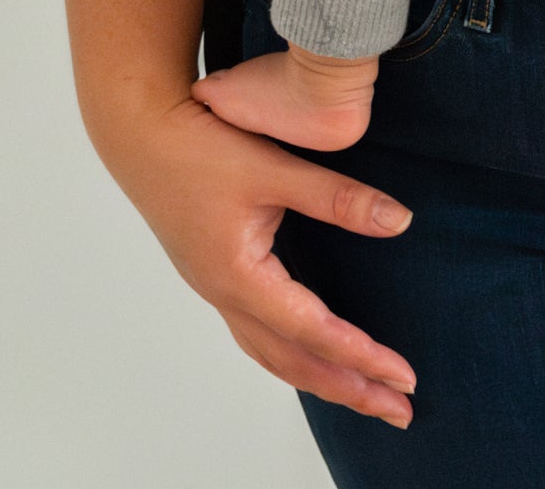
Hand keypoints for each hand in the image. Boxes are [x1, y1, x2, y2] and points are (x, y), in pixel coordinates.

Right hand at [102, 92, 418, 427]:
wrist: (141, 132)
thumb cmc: (202, 146)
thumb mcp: (274, 168)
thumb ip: (337, 197)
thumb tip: (399, 222)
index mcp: (239, 277)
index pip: (313, 333)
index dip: (363, 358)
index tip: (404, 377)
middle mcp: (226, 295)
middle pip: (295, 362)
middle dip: (350, 389)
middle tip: (401, 411)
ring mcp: (218, 289)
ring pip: (274, 355)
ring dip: (324, 379)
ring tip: (367, 395)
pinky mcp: (218, 276)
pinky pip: (259, 336)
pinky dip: (293, 357)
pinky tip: (314, 356)